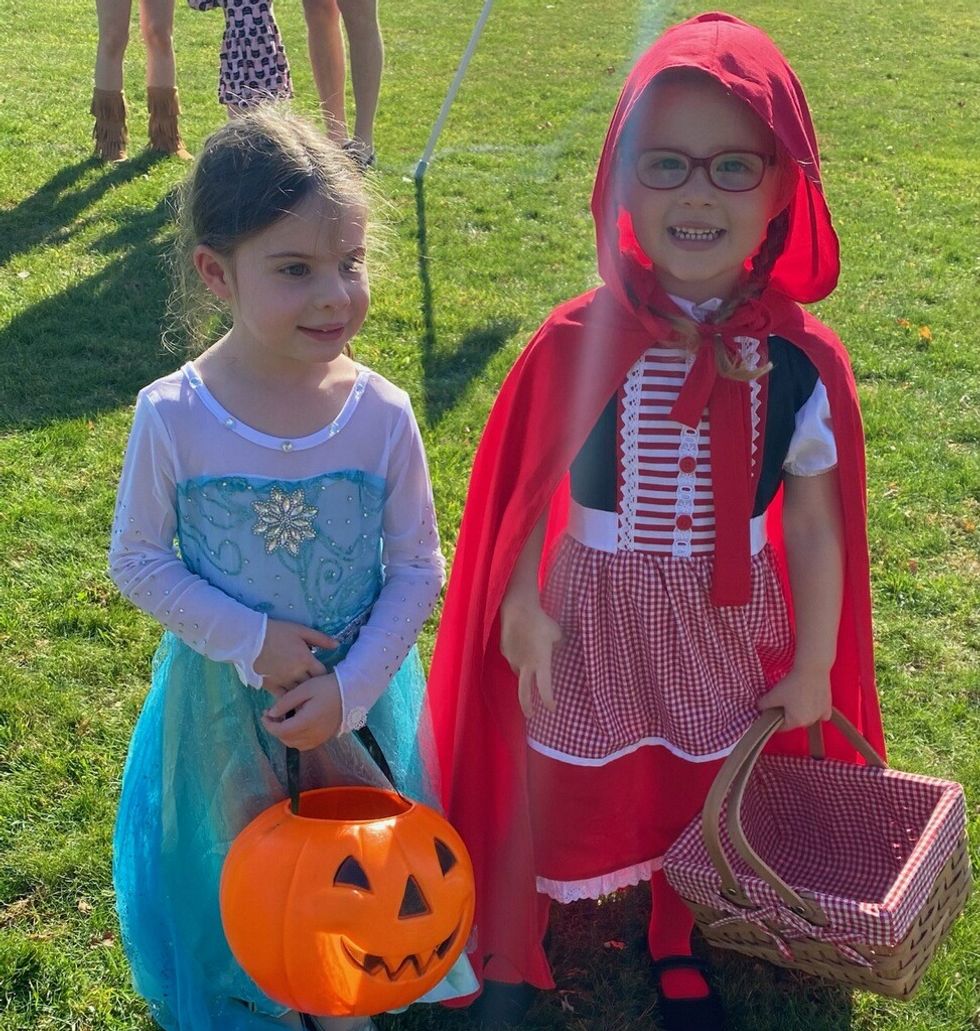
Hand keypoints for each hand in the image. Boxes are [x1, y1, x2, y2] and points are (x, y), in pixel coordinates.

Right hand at [254, 619, 337, 693]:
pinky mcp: (271, 686)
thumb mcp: (301, 631)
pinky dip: (288, 699)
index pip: (322, 674)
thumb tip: (337, 644)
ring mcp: (283, 681)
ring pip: (298, 694)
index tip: (324, 674)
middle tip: (316, 686)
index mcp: (306, 660)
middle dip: (315, 685)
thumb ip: (320, 639)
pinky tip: (291, 699)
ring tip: (306, 694)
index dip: (324, 675)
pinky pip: (283, 697)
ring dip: (303, 694)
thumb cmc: (277, 632)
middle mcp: (297, 674)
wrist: (250, 639)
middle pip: (312, 685)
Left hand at [261, 673, 342, 750]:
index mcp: (306, 722)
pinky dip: (295, 739)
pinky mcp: (324, 738)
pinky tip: (296, 726)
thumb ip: (286, 702)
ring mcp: (319, 738)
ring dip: (284, 735)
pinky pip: (304, 745)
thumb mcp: (304, 689)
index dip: (268, 725)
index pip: (281, 731)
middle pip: (286, 739)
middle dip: (275, 729)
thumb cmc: (327, 687)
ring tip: (283, 720)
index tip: (264, 714)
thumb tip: (271, 714)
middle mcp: (312, 735)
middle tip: (272, 714)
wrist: (350, 692)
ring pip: (294, 744)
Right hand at [500, 598, 562, 718]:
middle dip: (527, 707)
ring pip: (519, 672)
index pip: (545, 689)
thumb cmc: (541, 621)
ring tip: (531, 659)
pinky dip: (518, 656)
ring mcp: (513, 659)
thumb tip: (560, 647)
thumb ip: (558, 644)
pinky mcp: (505, 651)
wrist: (518, 610)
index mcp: (541, 663)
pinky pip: (513, 658)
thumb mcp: (557, 634)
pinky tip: (522, 643)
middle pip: (524, 693)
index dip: (549, 701)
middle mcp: (525, 665)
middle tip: (531, 716)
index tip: (552, 709)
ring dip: (524, 673)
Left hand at [757, 665, 832, 730]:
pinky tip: (809, 700)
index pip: (782, 727)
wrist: (812, 669)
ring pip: (807, 717)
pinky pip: (819, 713)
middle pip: (795, 722)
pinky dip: (814, 710)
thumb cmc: (792, 683)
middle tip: (782, 702)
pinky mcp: (827, 707)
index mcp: (797, 721)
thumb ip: (763, 704)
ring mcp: (821, 715)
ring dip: (801, 711)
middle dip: (787, 715)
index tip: (771, 713)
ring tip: (795, 697)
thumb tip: (759, 708)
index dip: (774, 720)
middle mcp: (811, 721)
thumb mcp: (773, 695)